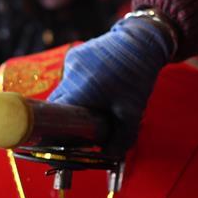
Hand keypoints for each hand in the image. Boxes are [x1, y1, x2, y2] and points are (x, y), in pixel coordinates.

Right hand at [48, 17, 173, 152]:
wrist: (142, 41)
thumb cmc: (137, 76)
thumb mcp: (132, 112)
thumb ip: (121, 139)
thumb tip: (108, 156)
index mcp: (81, 90)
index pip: (54, 115)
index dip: (55, 129)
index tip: (63, 137)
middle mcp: (70, 74)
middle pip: (57, 103)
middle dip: (67, 115)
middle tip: (83, 123)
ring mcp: (71, 61)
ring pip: (64, 89)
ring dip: (76, 98)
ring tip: (98, 99)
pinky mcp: (74, 54)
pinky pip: (70, 76)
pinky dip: (80, 84)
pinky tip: (98, 82)